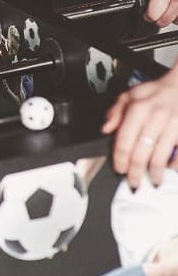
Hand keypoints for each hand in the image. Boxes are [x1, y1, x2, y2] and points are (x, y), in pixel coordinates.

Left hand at [102, 67, 177, 188]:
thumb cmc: (155, 93)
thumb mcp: (130, 95)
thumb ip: (115, 112)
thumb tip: (105, 129)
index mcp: (138, 110)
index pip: (124, 142)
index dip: (120, 160)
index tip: (120, 169)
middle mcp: (156, 118)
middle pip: (141, 154)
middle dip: (136, 172)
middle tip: (134, 183)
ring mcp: (174, 126)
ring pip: (161, 157)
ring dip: (155, 173)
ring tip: (152, 181)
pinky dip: (175, 165)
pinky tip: (170, 169)